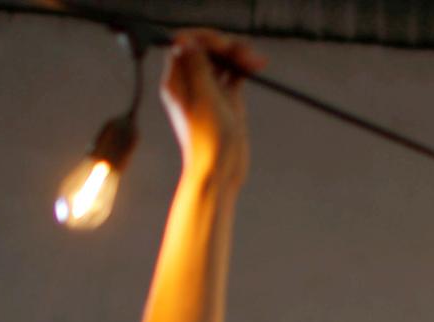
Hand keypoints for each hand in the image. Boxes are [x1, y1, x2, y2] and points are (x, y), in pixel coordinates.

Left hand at [160, 30, 265, 186]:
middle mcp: (190, 83)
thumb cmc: (209, 140)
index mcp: (177, 82)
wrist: (220, 170)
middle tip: (245, 56)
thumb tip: (187, 40)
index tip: (225, 47)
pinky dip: (243, 67)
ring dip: (238, 55)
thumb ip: (196, 67)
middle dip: (227, 47)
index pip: (187, 44)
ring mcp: (209, 91)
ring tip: (257, 61)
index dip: (207, 40)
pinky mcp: (226, 100)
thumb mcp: (203, 98)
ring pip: (222, 59)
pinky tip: (256, 66)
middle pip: (206, 48)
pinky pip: (233, 73)